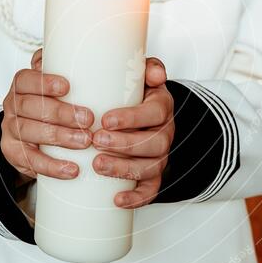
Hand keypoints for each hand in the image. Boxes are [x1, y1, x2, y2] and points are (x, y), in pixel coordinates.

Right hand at [0, 49, 93, 180]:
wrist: (30, 137)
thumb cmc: (51, 105)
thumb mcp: (56, 86)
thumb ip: (65, 67)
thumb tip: (87, 53)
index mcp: (21, 85)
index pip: (25, 80)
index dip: (44, 82)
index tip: (67, 86)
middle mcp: (12, 105)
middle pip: (30, 107)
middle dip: (60, 113)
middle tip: (88, 119)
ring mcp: (10, 130)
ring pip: (29, 132)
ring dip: (59, 138)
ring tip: (85, 142)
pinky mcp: (13, 153)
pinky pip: (29, 160)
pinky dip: (52, 166)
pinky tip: (72, 169)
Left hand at [92, 58, 173, 208]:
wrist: (134, 116)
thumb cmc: (125, 93)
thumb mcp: (131, 73)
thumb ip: (135, 62)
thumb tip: (153, 72)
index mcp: (161, 105)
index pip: (155, 111)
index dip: (133, 117)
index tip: (106, 119)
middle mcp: (165, 131)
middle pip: (155, 143)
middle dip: (125, 144)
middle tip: (96, 141)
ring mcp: (160, 156)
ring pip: (152, 168)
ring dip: (125, 169)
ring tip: (97, 165)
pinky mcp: (152, 177)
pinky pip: (151, 191)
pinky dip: (135, 198)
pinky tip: (115, 200)